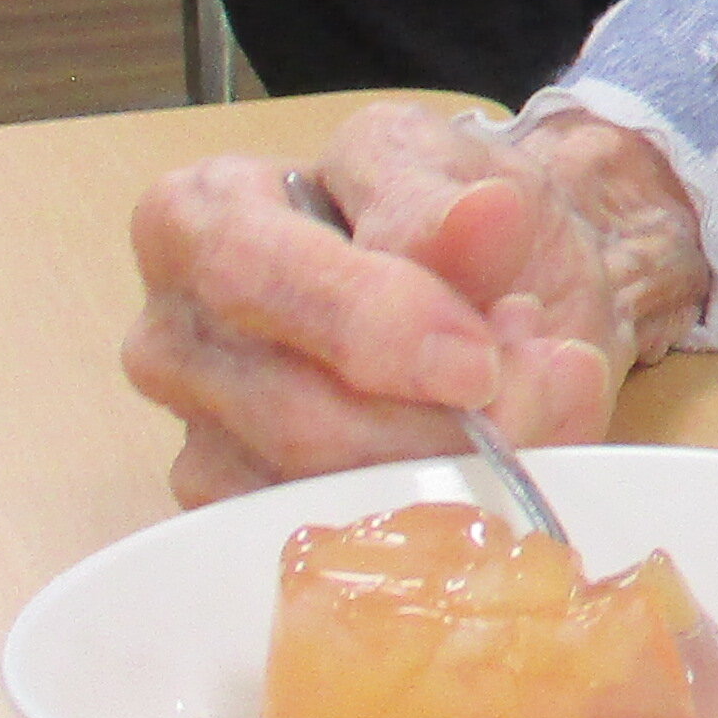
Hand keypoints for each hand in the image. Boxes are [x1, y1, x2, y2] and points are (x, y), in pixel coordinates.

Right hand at [122, 102, 715, 506]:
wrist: (496, 277)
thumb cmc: (438, 210)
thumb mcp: (445, 167)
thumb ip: (443, 200)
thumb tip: (483, 217)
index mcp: (195, 221)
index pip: (252, 274)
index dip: (369, 323)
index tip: (478, 362)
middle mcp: (176, 343)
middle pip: (293, 416)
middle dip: (439, 421)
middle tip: (541, 382)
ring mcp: (205, 444)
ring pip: (325, 499)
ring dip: (457, 469)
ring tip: (533, 398)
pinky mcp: (251, 524)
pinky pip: (347, 551)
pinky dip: (449, 521)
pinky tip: (506, 468)